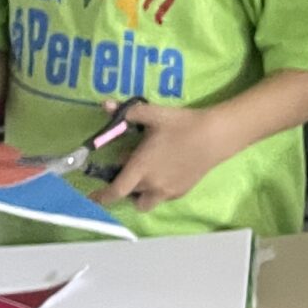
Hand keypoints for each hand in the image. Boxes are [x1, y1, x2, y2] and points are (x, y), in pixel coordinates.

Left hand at [98, 100, 229, 208]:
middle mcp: (152, 184)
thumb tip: (105, 104)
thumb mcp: (152, 114)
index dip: (102, 197)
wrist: (214, 136)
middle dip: (123, 189)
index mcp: (141, 167)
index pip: (115, 191)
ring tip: (144, 176)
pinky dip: (156, 190)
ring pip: (146, 202)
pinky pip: (162, 197)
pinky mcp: (181, 191)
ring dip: (140, 194)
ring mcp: (168, 191)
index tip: (93, 198)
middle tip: (125, 171)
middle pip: (129, 197)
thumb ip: (127, 113)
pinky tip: (164, 172)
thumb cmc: (181, 124)